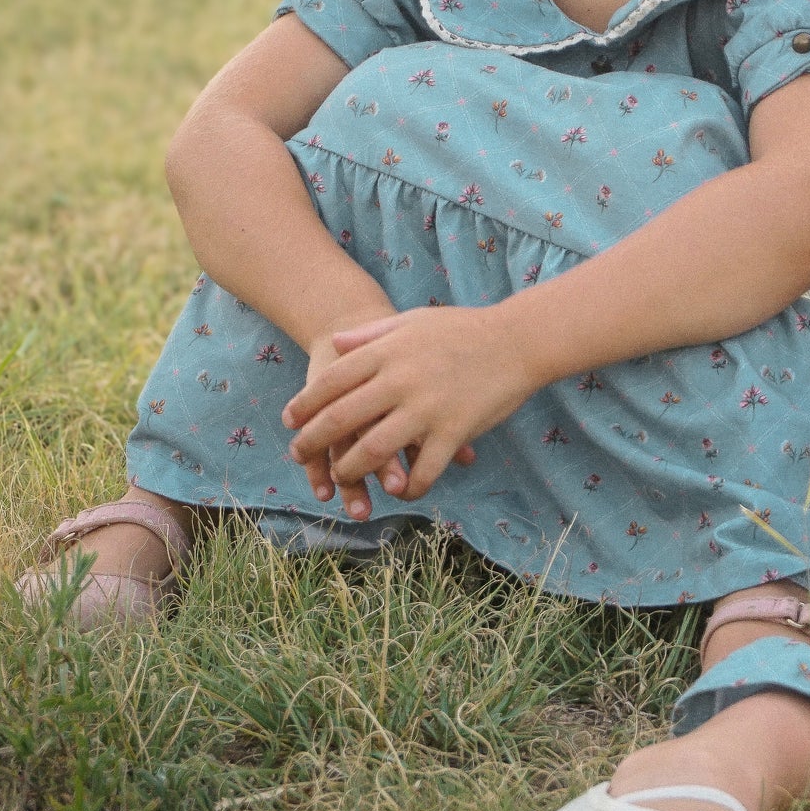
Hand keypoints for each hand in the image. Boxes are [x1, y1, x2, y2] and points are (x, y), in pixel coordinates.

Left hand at [283, 306, 530, 509]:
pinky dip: (409, 485)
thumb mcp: (414, 321)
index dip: (304, 404)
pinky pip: (423, 469)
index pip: (332, 381)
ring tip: (343, 476)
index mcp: (389, 352)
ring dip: (351, 469)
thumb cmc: (465, 329)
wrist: (519, 341)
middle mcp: (401, 380)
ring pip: (373, 450)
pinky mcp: (455, 431)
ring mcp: (428, 408)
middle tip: (298, 455)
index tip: (289, 422)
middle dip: (312, 442)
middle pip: (342, 418)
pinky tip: (403, 490)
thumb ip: (372, 334)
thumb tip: (335, 343)